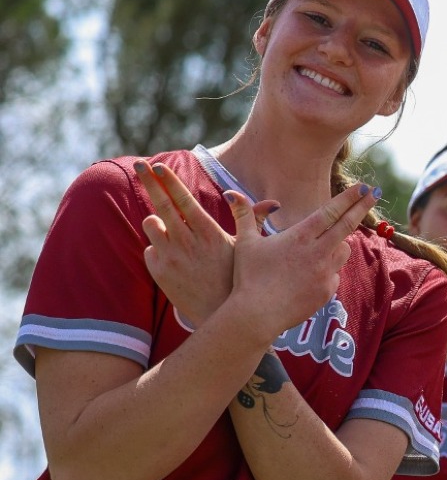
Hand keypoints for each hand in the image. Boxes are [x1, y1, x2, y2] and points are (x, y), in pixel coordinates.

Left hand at [138, 160, 238, 325]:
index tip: (156, 166)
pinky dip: (159, 248)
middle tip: (139, 164)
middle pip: (161, 203)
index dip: (168, 180)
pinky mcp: (158, 271)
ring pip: (151, 223)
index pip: (183, 199)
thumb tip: (273, 203)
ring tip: (173, 231)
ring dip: (158, 222)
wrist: (221, 315)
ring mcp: (170, 256)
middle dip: (149, 180)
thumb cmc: (237, 278)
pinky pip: (150, 248)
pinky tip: (176, 259)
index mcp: (208, 233)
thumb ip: (254, 220)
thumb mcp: (247, 249)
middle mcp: (186, 242)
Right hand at [224, 183, 376, 342]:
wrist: (257, 314)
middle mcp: (317, 252)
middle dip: (362, 207)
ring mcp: (325, 273)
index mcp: (299, 237)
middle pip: (347, 225)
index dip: (349, 198)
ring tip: (325, 243)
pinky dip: (328, 269)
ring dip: (339, 242)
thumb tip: (233, 193)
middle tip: (375, 194)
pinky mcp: (328, 291)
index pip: (331, 212)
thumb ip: (245, 216)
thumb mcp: (245, 243)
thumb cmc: (248, 277)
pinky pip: (334, 274)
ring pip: (343, 250)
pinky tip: (310, 274)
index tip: (364, 187)